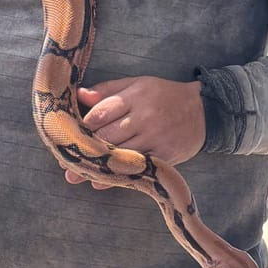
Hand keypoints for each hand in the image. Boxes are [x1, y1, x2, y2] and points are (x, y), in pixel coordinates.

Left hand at [63, 76, 205, 187]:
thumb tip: (79, 95)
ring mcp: (156, 138)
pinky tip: (100, 183)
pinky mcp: (166, 155)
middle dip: (84, 148)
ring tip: (74, 176)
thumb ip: (107, 90)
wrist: (204, 111)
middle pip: (108, 135)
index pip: (101, 112)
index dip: (81, 125)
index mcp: (135, 96)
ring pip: (120, 153)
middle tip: (63, 159)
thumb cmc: (164, 95)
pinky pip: (138, 167)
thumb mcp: (137, 84)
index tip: (65, 135)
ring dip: (96, 166)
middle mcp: (145, 117)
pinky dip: (118, 177)